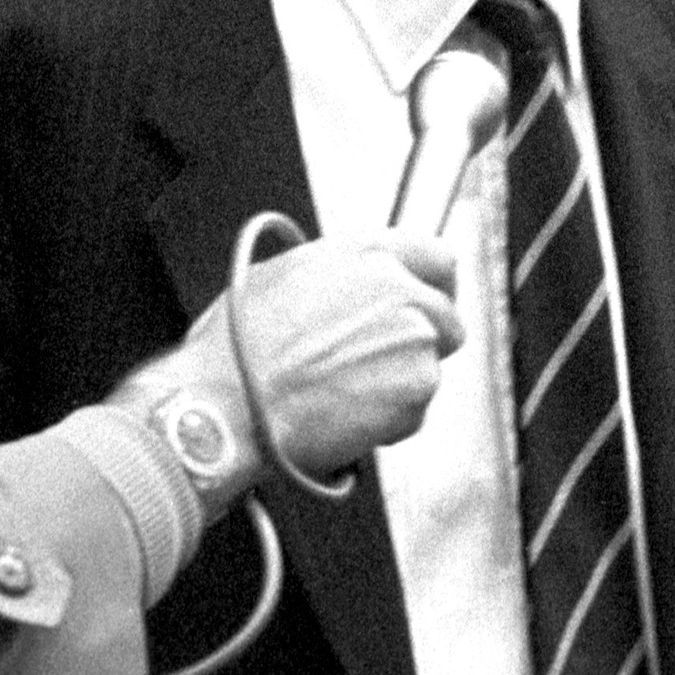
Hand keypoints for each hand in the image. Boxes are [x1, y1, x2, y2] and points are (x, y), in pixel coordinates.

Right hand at [135, 230, 459, 505]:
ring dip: (396, 385)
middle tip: (377, 367)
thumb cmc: (239, 348)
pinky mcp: (418, 390)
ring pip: (427, 369)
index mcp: (367, 253)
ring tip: (337, 394)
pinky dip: (387, 421)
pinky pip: (414, 411)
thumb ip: (337, 274)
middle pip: (445, 320)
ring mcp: (416, 340)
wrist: (229, 406)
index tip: (427, 307)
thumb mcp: (282, 277)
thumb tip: (349, 286)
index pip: (436, 259)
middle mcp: (401, 289)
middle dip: (420, 346)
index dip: (434, 288)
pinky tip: (341, 416)